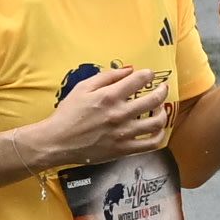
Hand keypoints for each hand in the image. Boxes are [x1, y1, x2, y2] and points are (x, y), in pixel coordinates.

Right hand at [40, 65, 176, 163]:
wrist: (57, 141)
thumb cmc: (68, 114)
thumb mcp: (82, 88)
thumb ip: (107, 77)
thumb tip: (129, 70)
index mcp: (109, 97)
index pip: (139, 80)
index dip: (148, 74)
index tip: (148, 74)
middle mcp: (119, 114)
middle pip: (154, 100)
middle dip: (162, 91)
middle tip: (162, 89)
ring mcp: (123, 133)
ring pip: (156, 122)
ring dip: (162, 112)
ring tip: (158, 109)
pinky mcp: (124, 149)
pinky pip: (151, 143)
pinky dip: (159, 135)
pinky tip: (156, 129)